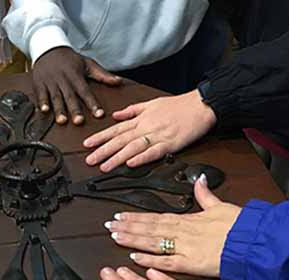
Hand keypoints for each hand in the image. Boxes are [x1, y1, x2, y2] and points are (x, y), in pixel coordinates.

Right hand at [33, 47, 121, 124]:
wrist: (49, 48)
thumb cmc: (70, 59)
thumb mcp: (87, 64)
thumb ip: (103, 75)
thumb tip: (119, 81)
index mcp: (76, 76)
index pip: (86, 92)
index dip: (92, 103)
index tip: (99, 114)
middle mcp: (64, 80)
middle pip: (70, 97)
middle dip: (74, 109)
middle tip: (79, 121)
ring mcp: (51, 82)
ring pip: (55, 97)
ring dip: (58, 109)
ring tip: (62, 121)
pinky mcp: (40, 83)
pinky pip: (41, 94)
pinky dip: (42, 102)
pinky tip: (44, 111)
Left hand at [84, 90, 216, 171]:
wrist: (202, 104)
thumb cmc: (179, 105)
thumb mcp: (151, 103)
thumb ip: (132, 111)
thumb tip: (115, 115)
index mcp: (141, 119)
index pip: (116, 129)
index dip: (100, 137)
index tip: (87, 144)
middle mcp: (146, 127)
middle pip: (120, 140)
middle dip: (103, 151)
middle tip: (89, 160)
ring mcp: (158, 136)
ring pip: (132, 148)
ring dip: (117, 158)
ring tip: (104, 166)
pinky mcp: (171, 144)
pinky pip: (153, 152)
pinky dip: (141, 158)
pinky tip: (130, 164)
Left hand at [104, 174, 240, 276]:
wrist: (253, 241)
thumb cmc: (239, 225)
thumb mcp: (220, 206)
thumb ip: (205, 195)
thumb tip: (200, 180)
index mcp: (186, 219)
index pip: (154, 217)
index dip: (135, 216)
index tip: (119, 215)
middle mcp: (181, 232)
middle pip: (148, 228)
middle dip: (127, 227)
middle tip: (108, 226)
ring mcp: (184, 248)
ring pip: (151, 243)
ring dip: (132, 240)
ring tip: (115, 237)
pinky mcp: (191, 264)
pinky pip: (165, 262)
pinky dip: (149, 261)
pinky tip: (134, 259)